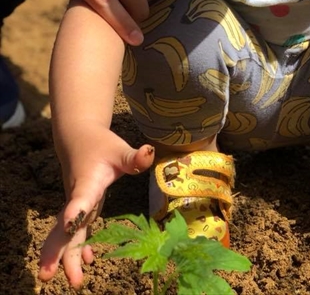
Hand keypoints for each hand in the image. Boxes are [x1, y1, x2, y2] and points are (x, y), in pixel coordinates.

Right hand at [38, 127, 154, 288]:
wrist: (79, 138)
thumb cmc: (99, 145)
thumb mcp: (119, 148)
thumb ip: (133, 156)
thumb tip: (149, 153)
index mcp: (86, 184)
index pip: (79, 200)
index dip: (75, 212)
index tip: (70, 225)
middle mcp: (77, 198)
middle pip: (64, 228)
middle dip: (58, 252)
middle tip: (50, 276)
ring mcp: (77, 205)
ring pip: (67, 235)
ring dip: (67, 257)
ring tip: (73, 281)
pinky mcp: (82, 207)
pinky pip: (77, 232)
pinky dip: (80, 247)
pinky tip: (89, 261)